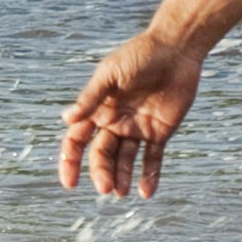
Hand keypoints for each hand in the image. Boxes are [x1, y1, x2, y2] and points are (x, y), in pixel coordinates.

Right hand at [57, 31, 204, 199]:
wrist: (176, 49)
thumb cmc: (139, 55)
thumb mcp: (111, 74)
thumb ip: (91, 98)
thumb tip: (66, 118)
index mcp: (97, 109)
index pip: (77, 139)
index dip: (70, 160)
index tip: (70, 182)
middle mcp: (114, 122)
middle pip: (102, 154)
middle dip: (101, 172)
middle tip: (105, 187)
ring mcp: (137, 129)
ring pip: (125, 160)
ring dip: (122, 177)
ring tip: (122, 193)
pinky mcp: (160, 132)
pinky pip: (153, 158)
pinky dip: (149, 175)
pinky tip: (146, 193)